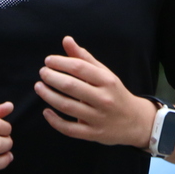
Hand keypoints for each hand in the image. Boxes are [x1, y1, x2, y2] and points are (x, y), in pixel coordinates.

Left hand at [35, 36, 154, 147]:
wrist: (135, 121)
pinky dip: (55, 120)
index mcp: (107, 81)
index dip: (60, 62)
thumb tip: (66, 40)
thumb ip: (84, 58)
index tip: (48, 61)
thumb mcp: (104, 74)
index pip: (79, 68)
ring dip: (49, 96)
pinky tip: (46, 111)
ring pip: (67, 106)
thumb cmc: (115, 93)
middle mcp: (104, 98)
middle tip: (42, 73)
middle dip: (51, 77)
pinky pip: (69, 128)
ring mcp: (98, 117)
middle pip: (71, 86)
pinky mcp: (93, 134)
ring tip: (39, 87)